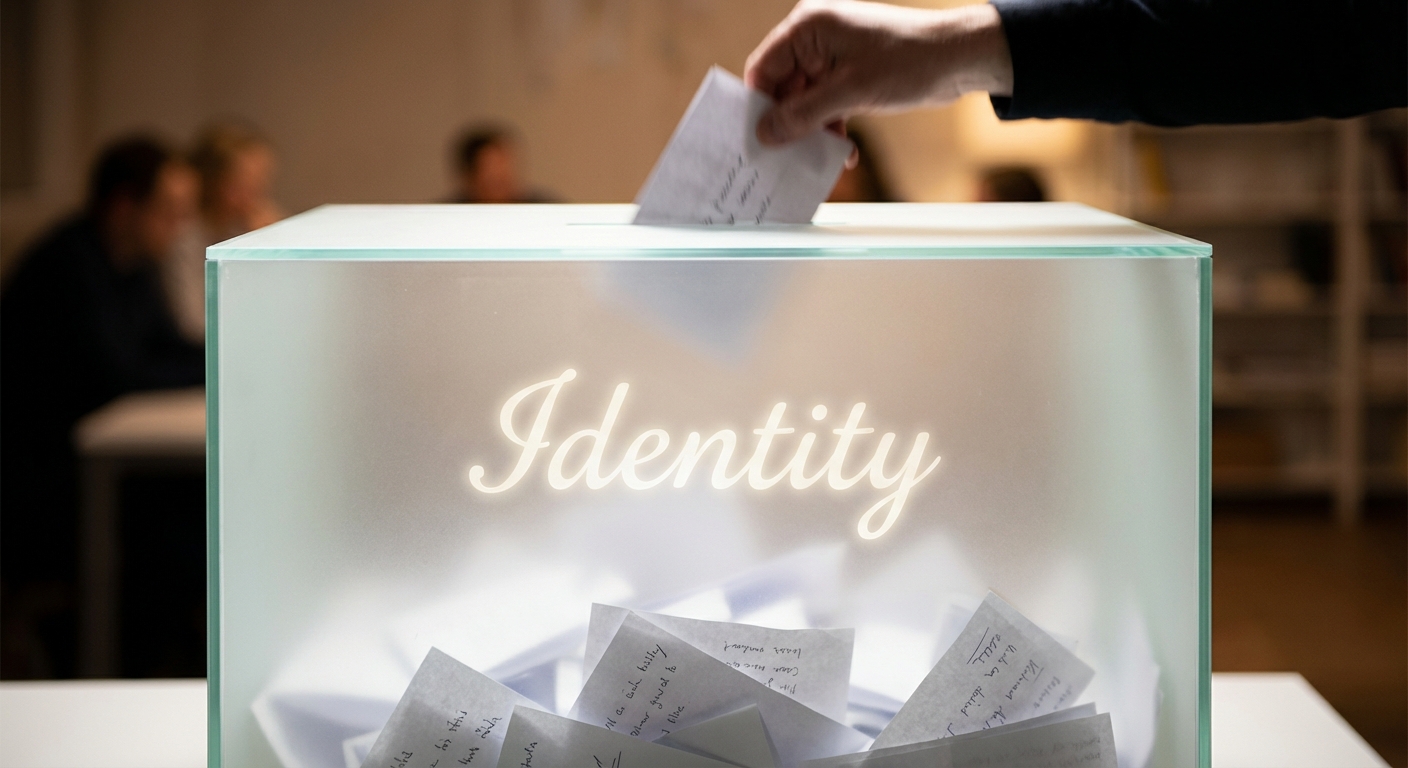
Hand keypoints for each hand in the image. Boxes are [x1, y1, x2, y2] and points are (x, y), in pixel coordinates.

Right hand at [745, 0, 1012, 144]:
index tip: (757, 138)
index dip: (759, 104)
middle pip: (783, 87)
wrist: (959, 59)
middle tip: (788, 157)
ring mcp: (832, 57)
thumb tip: (766, 134)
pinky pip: (826, 105)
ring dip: (813, 131)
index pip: (764, 67)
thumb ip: (804, 114)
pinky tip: (844, 151)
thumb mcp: (851, 92)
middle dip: (790, 123)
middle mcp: (816, 37)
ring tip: (824, 156)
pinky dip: (831, 128)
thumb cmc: (910, 61)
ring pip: (804, 101)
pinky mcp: (848, 74)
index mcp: (809, 26)